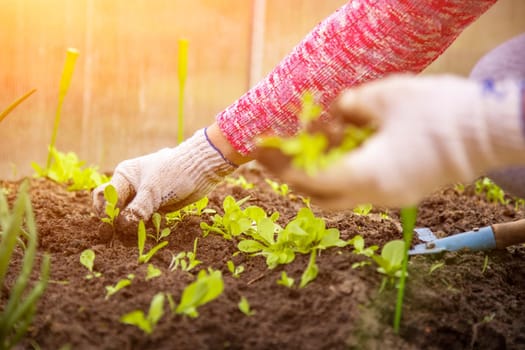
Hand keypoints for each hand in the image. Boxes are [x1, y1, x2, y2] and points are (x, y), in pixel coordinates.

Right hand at [92, 128, 235, 232]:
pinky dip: (146, 228)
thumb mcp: (153, 191)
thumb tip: (122, 227)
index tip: (111, 227)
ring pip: (130, 218)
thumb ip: (137, 209)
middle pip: (115, 210)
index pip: (105, 196)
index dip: (106, 213)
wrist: (201, 170)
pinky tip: (153, 230)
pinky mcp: (156, 208)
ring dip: (133, 228)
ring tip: (139, 234)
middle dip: (118, 223)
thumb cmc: (174, 173)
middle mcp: (131, 187)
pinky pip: (145, 222)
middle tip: (121, 236)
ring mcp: (143, 198)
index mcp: (124, 176)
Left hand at [257, 74, 524, 207]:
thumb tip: (335, 113)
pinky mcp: (401, 193)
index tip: (259, 150)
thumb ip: (350, 107)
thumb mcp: (386, 97)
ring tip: (311, 143)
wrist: (489, 132)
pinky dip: (341, 172)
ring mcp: (389, 199)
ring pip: (338, 195)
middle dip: (292, 175)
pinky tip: (342, 147)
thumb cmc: (440, 112)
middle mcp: (375, 196)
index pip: (308, 181)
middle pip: (318, 196)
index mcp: (368, 175)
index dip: (279, 166)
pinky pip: (359, 189)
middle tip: (276, 151)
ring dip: (317, 174)